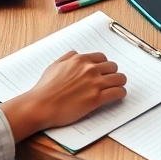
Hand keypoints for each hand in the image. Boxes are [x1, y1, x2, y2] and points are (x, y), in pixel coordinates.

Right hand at [2, 51, 127, 140]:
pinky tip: (118, 96)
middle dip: (112, 73)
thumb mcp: (54, 66)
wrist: (41, 105)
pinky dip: (120, 93)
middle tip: (110, 80)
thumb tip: (76, 54)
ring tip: (116, 88)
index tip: (104, 72)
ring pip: (119, 78)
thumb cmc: (45, 88)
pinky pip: (118, 92)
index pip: (102, 58)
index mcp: (80, 60)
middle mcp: (90, 69)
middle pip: (113, 67)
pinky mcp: (97, 98)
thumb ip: (67, 57)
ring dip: (119, 83)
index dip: (104, 65)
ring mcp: (95, 84)